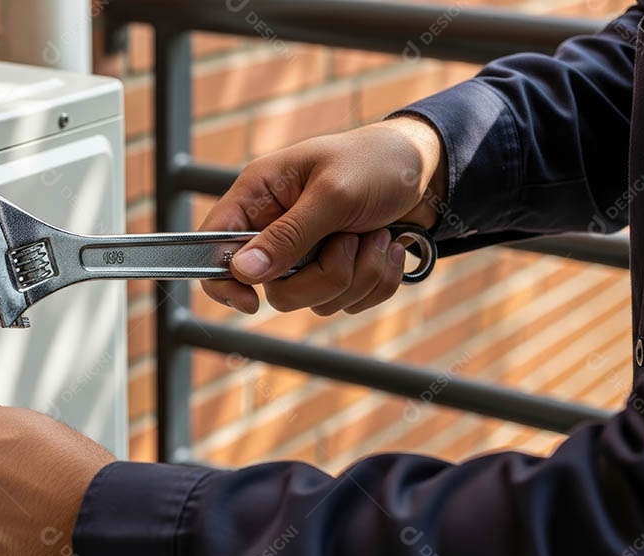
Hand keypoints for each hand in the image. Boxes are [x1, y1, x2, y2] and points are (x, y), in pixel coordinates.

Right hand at [200, 116, 446, 314]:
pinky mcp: (338, 271)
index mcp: (259, 197)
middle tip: (349, 241)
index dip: (224, 281)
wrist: (429, 170)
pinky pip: (346, 303)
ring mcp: (307, 255)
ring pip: (315, 300)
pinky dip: (376, 281)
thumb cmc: (376, 164)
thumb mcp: (333, 194)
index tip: (251, 301)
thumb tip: (242, 271)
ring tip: (374, 235)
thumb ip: (288, 235)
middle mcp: (276, 228)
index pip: (213, 247)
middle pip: (275, 290)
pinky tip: (387, 247)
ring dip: (358, 275)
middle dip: (324, 275)